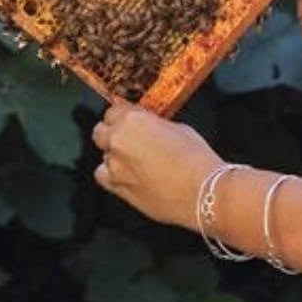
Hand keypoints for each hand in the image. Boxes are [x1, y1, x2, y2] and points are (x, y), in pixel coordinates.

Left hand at [90, 100, 221, 228]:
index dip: (124, 114)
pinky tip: (127, 174)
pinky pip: (104, 177)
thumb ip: (154, 124)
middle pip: (100, 131)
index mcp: (132, 120)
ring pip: (103, 155)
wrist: (200, 191)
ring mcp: (115, 168)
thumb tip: (149, 127)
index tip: (132, 116)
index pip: (113, 110)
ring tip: (133, 158)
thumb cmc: (194, 158)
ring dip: (114, 154)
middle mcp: (118, 142)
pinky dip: (112, 174)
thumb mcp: (177, 127)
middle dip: (113, 131)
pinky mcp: (118, 189)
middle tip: (130, 135)